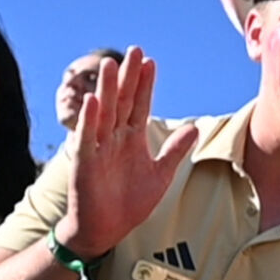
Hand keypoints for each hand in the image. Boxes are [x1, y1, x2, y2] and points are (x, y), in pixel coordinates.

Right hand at [57, 48, 197, 256]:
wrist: (107, 229)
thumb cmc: (130, 202)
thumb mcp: (161, 175)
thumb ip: (175, 151)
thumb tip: (195, 128)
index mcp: (132, 139)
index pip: (141, 105)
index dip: (146, 84)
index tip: (152, 62)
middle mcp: (114, 138)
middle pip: (123, 101)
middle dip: (129, 77)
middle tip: (135, 50)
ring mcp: (98, 148)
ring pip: (104, 113)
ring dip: (108, 89)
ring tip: (112, 64)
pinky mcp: (85, 162)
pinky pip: (87, 138)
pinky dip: (90, 120)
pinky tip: (94, 100)